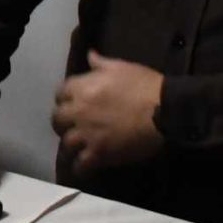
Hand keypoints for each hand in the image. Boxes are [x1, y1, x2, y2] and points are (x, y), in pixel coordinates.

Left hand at [50, 51, 164, 175]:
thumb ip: (100, 63)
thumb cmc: (144, 85)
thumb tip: (89, 54)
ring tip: (76, 149)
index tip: (71, 102)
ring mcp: (87, 133)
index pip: (60, 93)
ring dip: (70, 146)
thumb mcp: (120, 67)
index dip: (65, 98)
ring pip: (66, 143)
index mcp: (82, 88)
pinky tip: (83, 168)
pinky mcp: (99, 153)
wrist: (165, 109)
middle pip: (57, 119)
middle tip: (72, 126)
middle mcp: (79, 111)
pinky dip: (80, 168)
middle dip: (63, 123)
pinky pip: (81, 164)